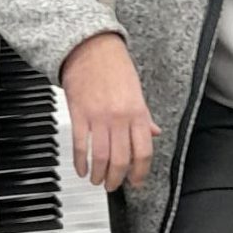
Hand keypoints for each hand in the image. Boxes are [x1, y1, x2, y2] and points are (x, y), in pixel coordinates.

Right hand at [59, 33, 159, 192]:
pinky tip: (82, 169)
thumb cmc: (114, 65)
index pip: (143, 151)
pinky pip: (80, 146)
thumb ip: (144, 116)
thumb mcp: (137, 91)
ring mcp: (98, 118)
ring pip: (101, 157)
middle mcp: (119, 118)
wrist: (90, 48)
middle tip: (114, 185)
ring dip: (99, 174)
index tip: (136, 181)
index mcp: (137, 112)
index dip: (140, 172)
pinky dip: (81, 162)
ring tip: (97, 180)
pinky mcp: (79, 116)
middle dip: (117, 179)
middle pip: (121, 159)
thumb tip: (154, 133)